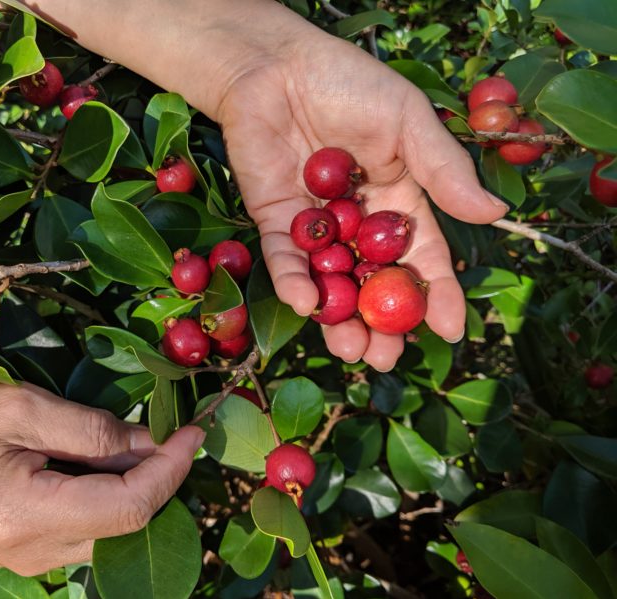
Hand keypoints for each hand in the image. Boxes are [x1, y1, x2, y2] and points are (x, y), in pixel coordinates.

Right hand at [0, 383, 204, 574]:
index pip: (127, 508)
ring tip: (144, 441)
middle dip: (161, 476)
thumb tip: (150, 441)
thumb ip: (90, 428)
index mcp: (29, 514)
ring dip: (141, 486)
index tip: (193, 431)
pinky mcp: (36, 554)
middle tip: (174, 430)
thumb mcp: (21, 407)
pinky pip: (94, 530)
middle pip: (127, 524)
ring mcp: (35, 561)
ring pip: (115, 531)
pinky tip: (113, 462)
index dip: (169, 470)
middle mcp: (36, 552)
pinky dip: (116, 496)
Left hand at [218, 32, 507, 370]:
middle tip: (388, 358)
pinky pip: (285, 258)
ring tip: (352, 351)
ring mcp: (316, 225)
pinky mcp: (275, 221)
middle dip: (382, 322)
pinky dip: (294, 282)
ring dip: (340, 319)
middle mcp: (359, 221)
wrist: (278, 68)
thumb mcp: (408, 121)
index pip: (422, 254)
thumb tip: (494, 213)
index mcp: (398, 199)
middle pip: (374, 281)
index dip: (438, 292)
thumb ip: (443, 170)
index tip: (453, 329)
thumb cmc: (350, 84)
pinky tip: (308, 306)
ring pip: (331, 281)